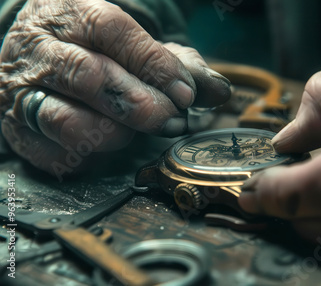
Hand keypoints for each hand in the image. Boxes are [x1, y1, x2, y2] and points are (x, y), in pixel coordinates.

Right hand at [0, 0, 229, 177]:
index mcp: (72, 14)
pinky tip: (109, 146)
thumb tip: (220, 90)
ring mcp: (23, 92)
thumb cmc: (99, 49)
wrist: (35, 53)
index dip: (153, 63)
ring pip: (66, 119)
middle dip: (140, 105)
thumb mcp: (140, 44)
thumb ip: (181, 64)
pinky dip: (89, 157)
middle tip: (172, 120)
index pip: (111, 31)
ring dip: (114, 134)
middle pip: (89, 76)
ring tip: (136, 133)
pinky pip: (54, 154)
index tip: (186, 92)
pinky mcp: (18, 131)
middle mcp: (41, 50)